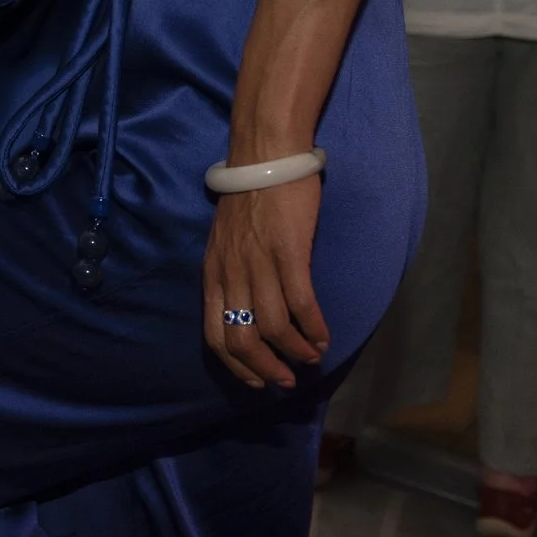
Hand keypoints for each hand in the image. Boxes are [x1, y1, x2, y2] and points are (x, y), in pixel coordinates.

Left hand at [202, 170, 328, 388]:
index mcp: (213, 272)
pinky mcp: (288, 253)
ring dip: (295, 352)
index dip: (235, 365)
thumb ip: (230, 273)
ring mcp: (259, 263)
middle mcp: (231, 273)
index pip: (214, 334)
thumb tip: (246, 307)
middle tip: (286, 381)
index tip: (255, 381)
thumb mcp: (224, 240)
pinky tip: (324, 337)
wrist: (266, 155)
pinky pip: (300, 304)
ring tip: (311, 358)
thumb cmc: (249, 195)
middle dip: (265, 369)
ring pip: (273, 328)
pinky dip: (314, 328)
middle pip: (242, 339)